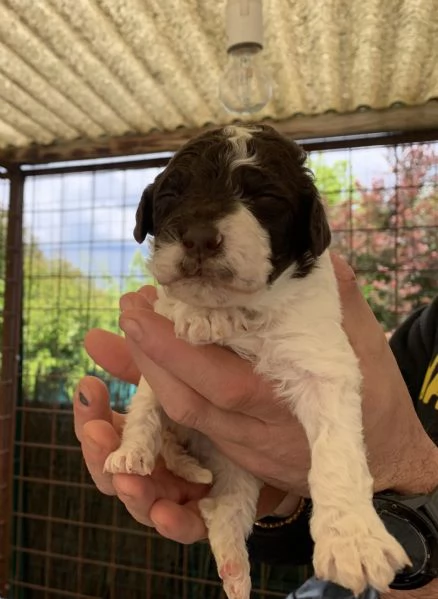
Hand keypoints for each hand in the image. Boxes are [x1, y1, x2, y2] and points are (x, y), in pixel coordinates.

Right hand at [74, 369, 285, 542]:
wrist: (270, 435)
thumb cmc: (213, 404)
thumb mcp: (178, 380)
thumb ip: (139, 364)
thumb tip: (95, 334)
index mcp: (139, 434)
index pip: (102, 429)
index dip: (89, 412)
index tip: (88, 385)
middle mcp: (152, 467)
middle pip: (113, 470)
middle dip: (100, 453)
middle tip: (95, 433)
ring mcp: (178, 492)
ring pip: (144, 501)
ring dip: (131, 492)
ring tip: (126, 479)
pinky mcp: (210, 513)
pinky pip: (191, 524)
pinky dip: (175, 523)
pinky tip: (165, 515)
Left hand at [113, 254, 437, 496]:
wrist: (383, 461)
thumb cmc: (377, 404)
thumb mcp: (367, 349)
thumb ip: (341, 302)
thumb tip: (317, 257)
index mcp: (291, 407)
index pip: (223, 383)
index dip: (176, 351)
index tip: (144, 308)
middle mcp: (257, 432)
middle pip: (188, 399)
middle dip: (148, 353)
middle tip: (129, 306)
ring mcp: (243, 444)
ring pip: (182, 413)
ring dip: (150, 370)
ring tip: (134, 324)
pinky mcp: (237, 447)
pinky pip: (191, 420)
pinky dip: (167, 386)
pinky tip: (154, 355)